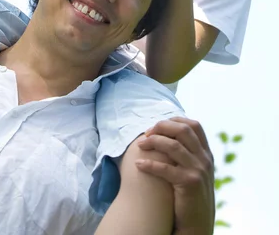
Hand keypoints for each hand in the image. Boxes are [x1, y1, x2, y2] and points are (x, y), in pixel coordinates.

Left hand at [135, 117, 214, 234]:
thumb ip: (188, 154)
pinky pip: (166, 168)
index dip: (174, 121)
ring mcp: (199, 170)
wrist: (197, 225)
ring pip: (174, 146)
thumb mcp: (194, 171)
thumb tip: (165, 133)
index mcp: (206, 153)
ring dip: (153, 142)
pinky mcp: (189, 183)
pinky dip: (150, 165)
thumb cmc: (189, 196)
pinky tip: (138, 164)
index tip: (157, 126)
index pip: (194, 125)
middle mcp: (205, 159)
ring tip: (140, 145)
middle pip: (184, 130)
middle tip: (146, 133)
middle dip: (162, 127)